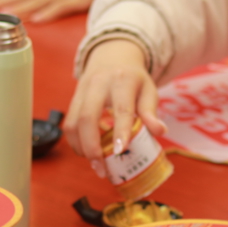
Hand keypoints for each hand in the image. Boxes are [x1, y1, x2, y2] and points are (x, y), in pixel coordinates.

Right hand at [65, 39, 166, 175]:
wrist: (112, 57)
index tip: (120, 151)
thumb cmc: (134, 79)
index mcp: (123, 80)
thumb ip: (151, 111)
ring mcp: (82, 90)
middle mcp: (98, 83)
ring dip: (81, 148)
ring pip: (73, 122)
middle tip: (101, 169)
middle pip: (87, 117)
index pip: (121, 108)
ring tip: (95, 164)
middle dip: (92, 147)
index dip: (121, 131)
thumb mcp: (148, 90)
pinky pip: (68, 123)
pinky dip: (76, 142)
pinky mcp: (73, 98)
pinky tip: (87, 152)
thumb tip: (159, 131)